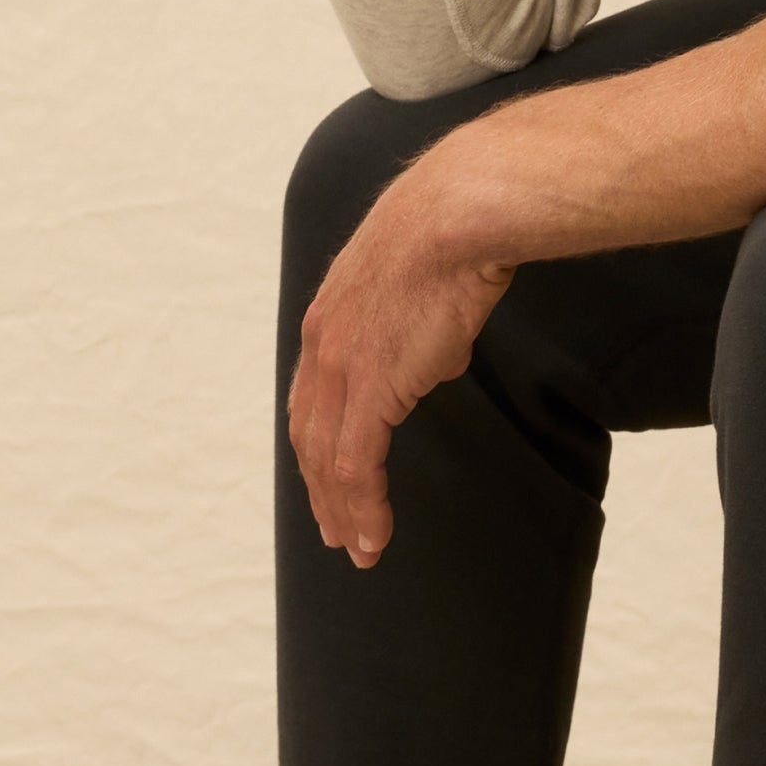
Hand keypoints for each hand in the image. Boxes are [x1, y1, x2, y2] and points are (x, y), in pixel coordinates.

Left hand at [288, 173, 513, 565]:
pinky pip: (355, 465)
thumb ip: (421, 324)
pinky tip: (374, 534)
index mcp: (329, 317)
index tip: (329, 478)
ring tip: (358, 549)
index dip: (318, 442)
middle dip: (320, 490)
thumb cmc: (453, 233)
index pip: (311, 396)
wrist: (457, 216)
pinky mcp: (370, 388)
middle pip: (308, 435)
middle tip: (336, 531)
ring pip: (326, 460)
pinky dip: (363, 506)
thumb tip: (441, 353)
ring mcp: (341, 368)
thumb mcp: (423, 281)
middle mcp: (322, 345)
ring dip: (340, 511)